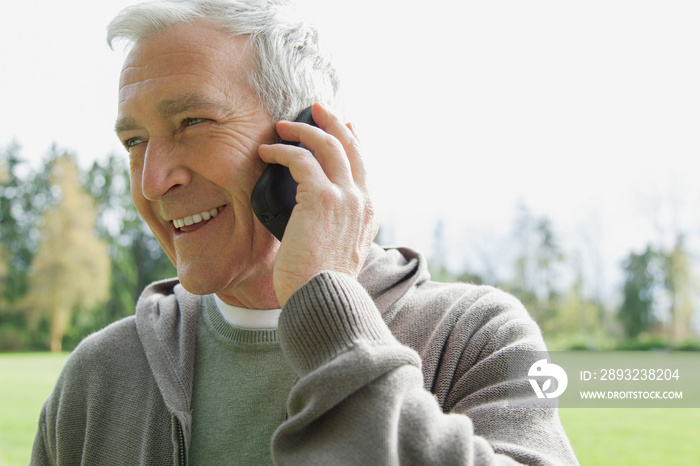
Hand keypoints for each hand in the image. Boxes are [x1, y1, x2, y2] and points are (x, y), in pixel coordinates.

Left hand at [257, 103, 377, 305]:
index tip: (344, 125)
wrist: (322, 299)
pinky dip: (282, 151)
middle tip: (316, 108)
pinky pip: (301, 160)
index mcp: (367, 212)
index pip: (362, 164)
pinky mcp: (321, 198)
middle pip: (350, 146)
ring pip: (327, 146)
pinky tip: (267, 152)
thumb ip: (334, 226)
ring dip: (303, 130)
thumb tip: (312, 214)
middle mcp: (361, 200)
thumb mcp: (337, 250)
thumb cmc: (321, 282)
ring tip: (282, 126)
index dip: (353, 140)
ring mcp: (345, 197)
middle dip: (332, 121)